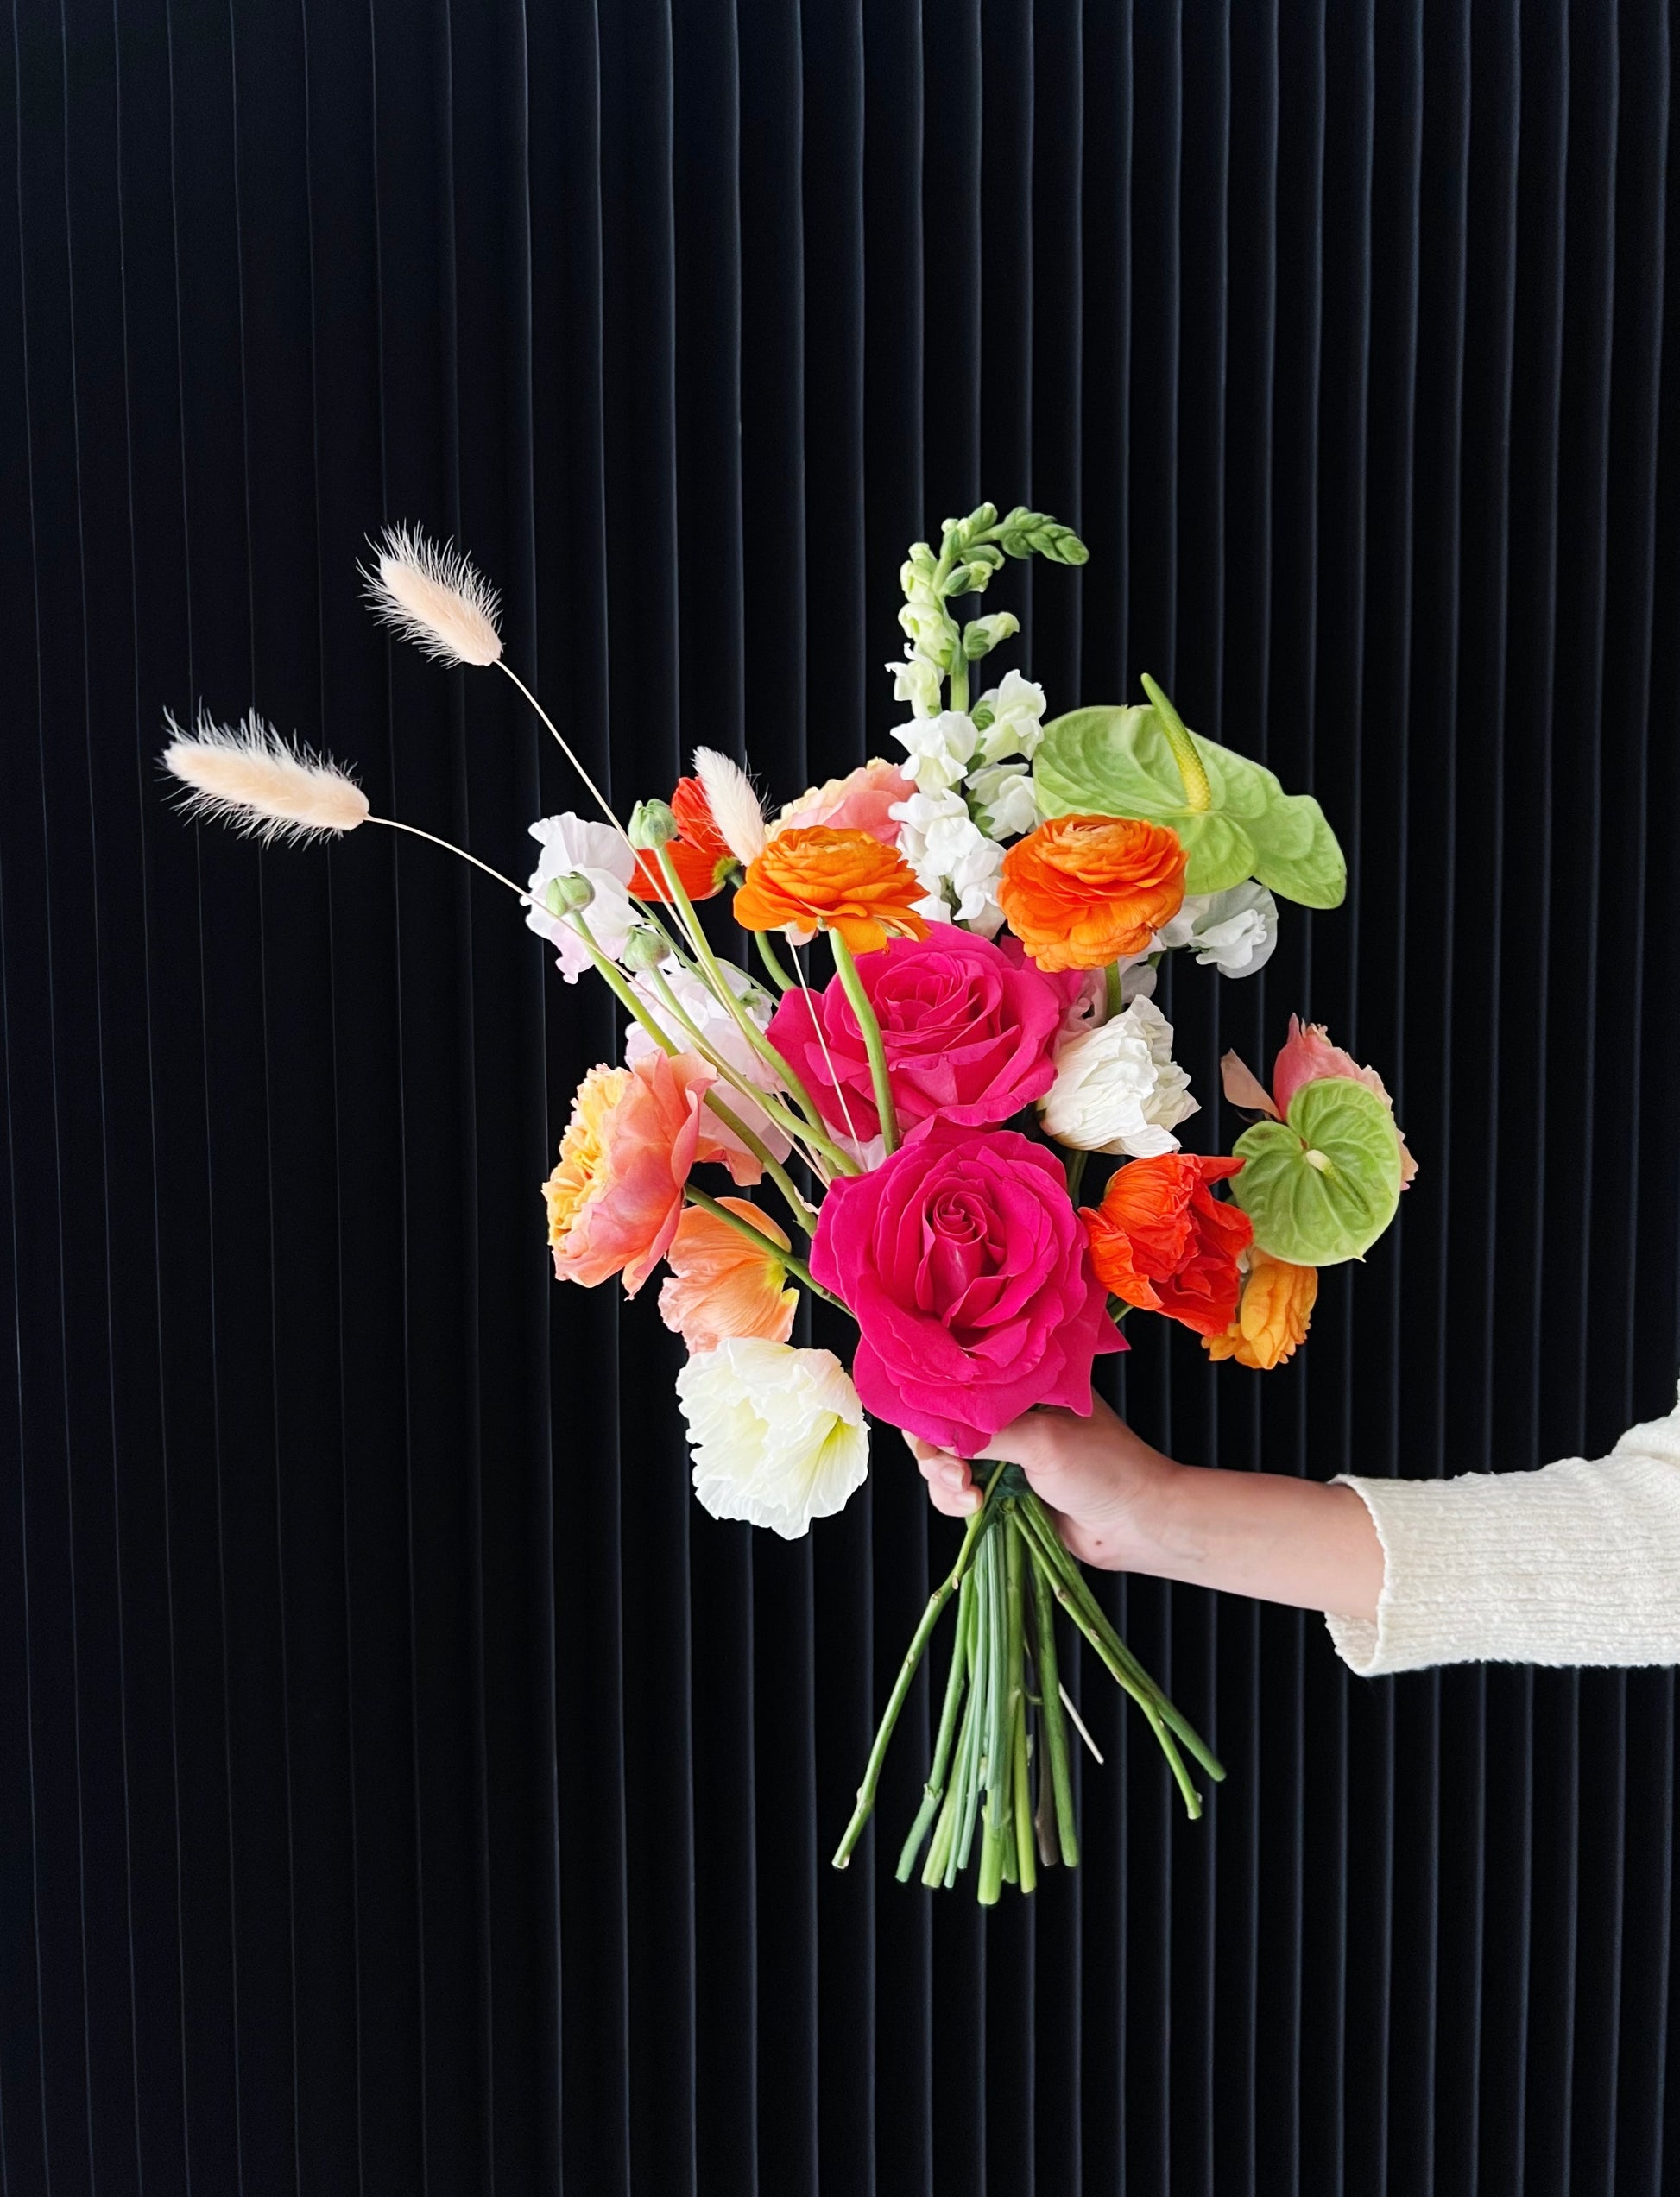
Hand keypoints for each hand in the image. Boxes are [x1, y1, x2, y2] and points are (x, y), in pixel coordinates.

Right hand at [913, 1392, 1384, 1618]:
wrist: (1138, 1524)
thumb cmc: (1105, 1468)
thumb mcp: (1042, 1440)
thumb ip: (984, 1432)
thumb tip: (933, 1433)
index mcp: (1021, 1383)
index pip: (958, 1382)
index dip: (931, 1403)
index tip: (928, 1428)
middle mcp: (1007, 1413)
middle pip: (941, 1424)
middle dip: (935, 1451)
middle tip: (951, 1472)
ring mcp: (1003, 1452)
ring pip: (944, 1463)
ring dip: (944, 1482)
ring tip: (969, 1496)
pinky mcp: (1001, 1489)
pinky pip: (957, 1493)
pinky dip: (955, 1502)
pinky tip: (975, 1509)